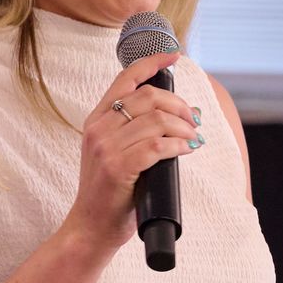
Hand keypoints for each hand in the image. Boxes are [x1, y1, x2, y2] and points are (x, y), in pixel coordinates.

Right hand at [67, 50, 198, 246]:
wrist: (90, 226)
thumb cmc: (108, 192)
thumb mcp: (110, 152)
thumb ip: (129, 130)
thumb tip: (172, 114)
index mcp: (96, 120)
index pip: (125, 78)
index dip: (152, 62)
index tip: (174, 55)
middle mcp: (98, 129)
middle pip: (148, 97)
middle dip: (179, 105)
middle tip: (192, 120)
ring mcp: (106, 148)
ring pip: (157, 120)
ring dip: (183, 128)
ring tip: (192, 139)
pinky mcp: (119, 168)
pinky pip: (158, 146)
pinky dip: (179, 145)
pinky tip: (186, 150)